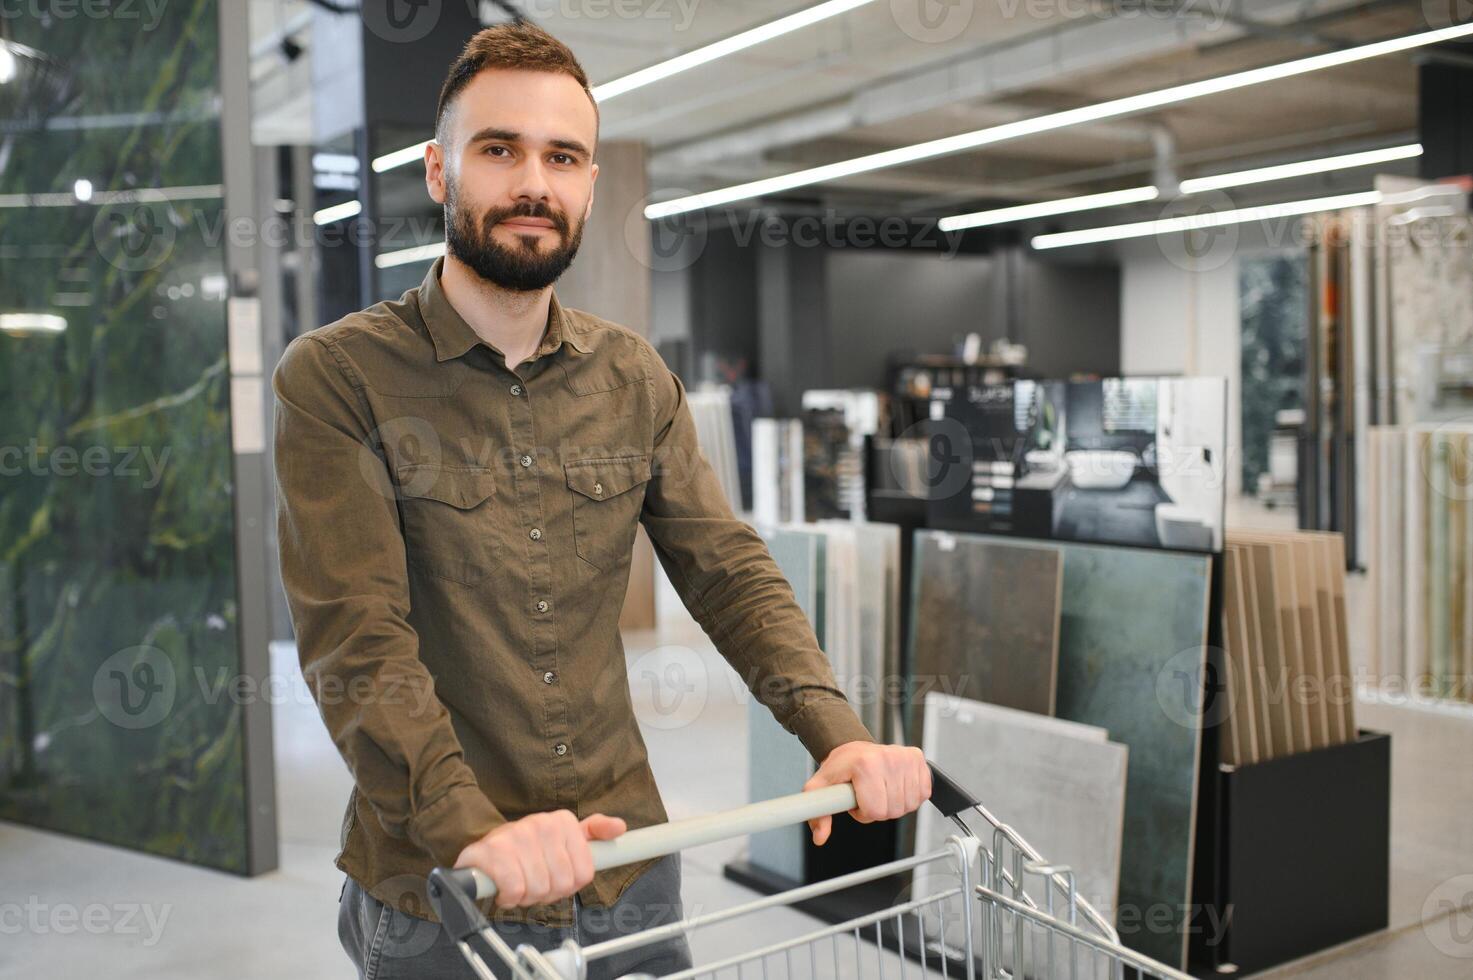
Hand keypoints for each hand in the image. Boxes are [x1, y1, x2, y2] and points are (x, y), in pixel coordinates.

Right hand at [454, 810, 626, 907]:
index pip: (584, 875)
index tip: (554, 876)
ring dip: (526, 896)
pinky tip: (504, 888)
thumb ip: (595, 833)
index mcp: (563, 821)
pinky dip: (509, 898)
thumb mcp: (564, 838)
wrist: (485, 847)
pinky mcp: (493, 852)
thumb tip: (620, 827)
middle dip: (546, 892)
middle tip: (533, 881)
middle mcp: (542, 824)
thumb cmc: (528, 848)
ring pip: (538, 889)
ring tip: (518, 882)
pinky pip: (515, 890)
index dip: (568, 885)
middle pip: (561, 884)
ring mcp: (517, 835)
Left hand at [803, 742, 930, 845]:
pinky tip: (895, 785)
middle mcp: (888, 758)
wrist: (856, 749)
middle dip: (878, 810)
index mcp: (865, 764)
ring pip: (908, 806)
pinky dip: (909, 796)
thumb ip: (818, 812)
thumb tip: (820, 838)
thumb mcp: (821, 787)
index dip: (863, 813)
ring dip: (893, 804)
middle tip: (868, 795)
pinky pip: (922, 795)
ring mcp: (906, 758)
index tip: (856, 801)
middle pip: (893, 811)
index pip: (875, 811)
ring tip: (880, 789)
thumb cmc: (842, 768)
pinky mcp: (919, 759)